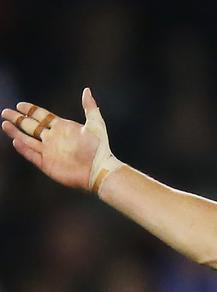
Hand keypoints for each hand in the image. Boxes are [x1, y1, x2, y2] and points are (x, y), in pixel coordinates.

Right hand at [1, 88, 119, 191]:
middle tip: (5, 112)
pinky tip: (15, 140)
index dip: (31, 110)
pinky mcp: (47, 164)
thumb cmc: (99, 147)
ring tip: (4, 123)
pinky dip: (23, 148)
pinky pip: (31, 155)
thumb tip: (86, 90)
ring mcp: (49, 151)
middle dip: (18, 119)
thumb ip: (89, 107)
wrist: (99, 169)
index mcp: (63, 127)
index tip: (20, 105)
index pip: (43, 117)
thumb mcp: (95, 124)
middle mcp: (54, 138)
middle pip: (31, 126)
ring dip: (16, 132)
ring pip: (28, 140)